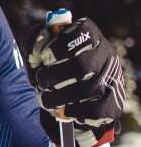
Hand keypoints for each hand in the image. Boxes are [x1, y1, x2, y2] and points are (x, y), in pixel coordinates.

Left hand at [28, 17, 124, 146]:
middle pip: (82, 67)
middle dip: (52, 77)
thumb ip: (34, 39)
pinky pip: (94, 112)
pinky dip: (71, 112)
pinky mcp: (112, 104)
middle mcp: (106, 54)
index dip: (57, 47)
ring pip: (86, 91)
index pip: (81, 34)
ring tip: (45, 98)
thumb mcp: (41, 45)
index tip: (43, 58)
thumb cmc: (53, 62)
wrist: (75, 90)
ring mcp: (112, 80)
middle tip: (41, 81)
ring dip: (56, 98)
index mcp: (90, 34)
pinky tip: (62, 109)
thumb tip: (36, 52)